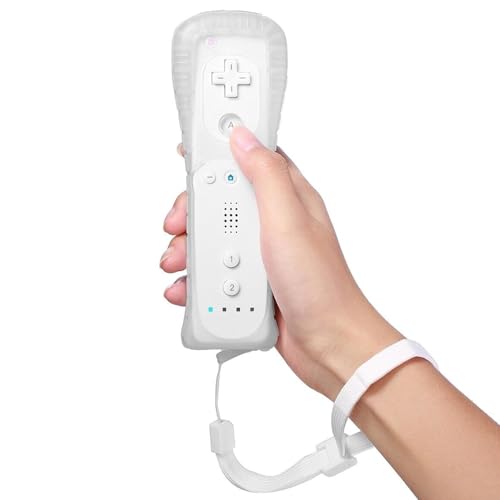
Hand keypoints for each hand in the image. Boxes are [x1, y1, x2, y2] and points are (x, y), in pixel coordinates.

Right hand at [161, 128, 401, 398]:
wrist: (328, 343)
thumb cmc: (321, 285)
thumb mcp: (289, 221)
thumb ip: (266, 176)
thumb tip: (243, 138)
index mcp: (286, 199)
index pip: (248, 161)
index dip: (218, 155)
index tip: (188, 157)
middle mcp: (271, 223)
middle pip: (220, 202)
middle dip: (192, 213)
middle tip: (177, 225)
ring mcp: (260, 254)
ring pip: (213, 239)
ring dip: (188, 250)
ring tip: (177, 264)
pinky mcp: (251, 281)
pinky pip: (214, 272)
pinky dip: (195, 280)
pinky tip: (186, 289)